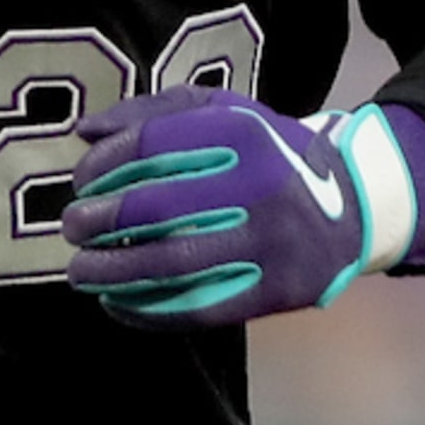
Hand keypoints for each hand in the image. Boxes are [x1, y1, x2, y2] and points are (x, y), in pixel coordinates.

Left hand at [61, 85, 415, 329]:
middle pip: (156, 206)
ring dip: (112, 271)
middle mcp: (258, 184)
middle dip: (99, 220)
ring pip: (172, 262)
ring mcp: (270, 242)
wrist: (352, 206)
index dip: (103, 168)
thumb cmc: (270, 154)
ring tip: (81, 271)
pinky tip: (117, 305)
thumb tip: (84, 133)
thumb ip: (153, 113)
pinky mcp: (275, 291)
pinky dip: (148, 312)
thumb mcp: (226, 113)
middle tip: (71, 228)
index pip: (150, 147)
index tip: (80, 183)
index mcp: (242, 132)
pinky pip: (199, 307)